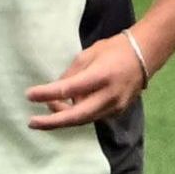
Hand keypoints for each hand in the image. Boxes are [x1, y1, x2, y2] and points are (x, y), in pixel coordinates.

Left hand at [27, 31, 153, 131]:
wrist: (145, 56)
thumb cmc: (114, 50)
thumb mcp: (88, 54)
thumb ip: (71, 74)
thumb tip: (56, 91)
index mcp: (101, 76)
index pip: (69, 89)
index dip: (47, 94)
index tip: (29, 95)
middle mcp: (109, 95)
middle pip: (76, 115)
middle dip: (52, 121)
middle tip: (32, 123)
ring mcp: (115, 106)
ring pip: (83, 119)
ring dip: (63, 116)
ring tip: (49, 108)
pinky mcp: (117, 112)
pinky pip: (92, 116)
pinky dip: (77, 114)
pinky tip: (67, 108)